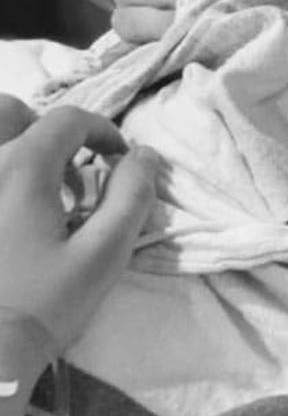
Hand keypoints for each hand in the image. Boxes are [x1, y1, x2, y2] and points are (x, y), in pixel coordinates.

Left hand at [0, 96, 158, 357]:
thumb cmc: (44, 303)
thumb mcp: (104, 254)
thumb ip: (131, 197)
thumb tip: (145, 155)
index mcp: (22, 168)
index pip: (67, 121)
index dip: (102, 131)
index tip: (119, 158)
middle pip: (10, 111)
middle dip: (48, 129)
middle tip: (69, 167)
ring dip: (15, 144)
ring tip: (34, 186)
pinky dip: (0, 172)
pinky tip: (10, 208)